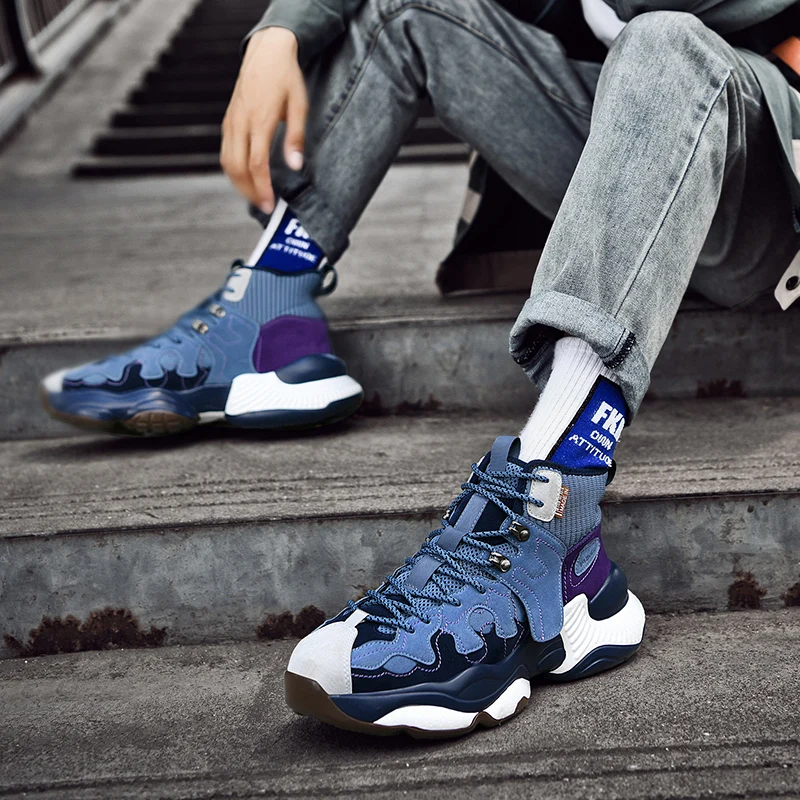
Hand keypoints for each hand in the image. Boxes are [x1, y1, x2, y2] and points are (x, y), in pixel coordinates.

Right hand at [221, 27, 307, 212]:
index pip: (257, 164)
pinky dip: (234, 170)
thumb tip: (295, 165)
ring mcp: (231, 121)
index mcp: (260, 120)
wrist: (266, 52)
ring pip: (227, 162)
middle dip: (250, 192)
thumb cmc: (286, 77)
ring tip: (257, 196)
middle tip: (265, 207)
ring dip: (240, 184)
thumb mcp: (299, 105)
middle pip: (238, 168)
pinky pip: (226, 151)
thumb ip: (296, 137)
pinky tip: (247, 178)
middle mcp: (241, 122)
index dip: (262, 188)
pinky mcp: (228, 120)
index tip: (270, 204)